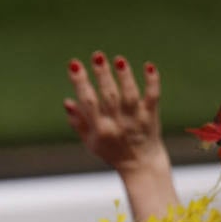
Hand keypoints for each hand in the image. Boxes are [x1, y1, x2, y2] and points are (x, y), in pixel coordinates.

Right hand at [64, 51, 166, 177]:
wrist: (140, 165)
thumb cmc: (112, 151)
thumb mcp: (90, 141)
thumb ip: (78, 122)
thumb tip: (67, 101)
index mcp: (100, 130)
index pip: (88, 102)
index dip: (80, 83)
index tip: (74, 65)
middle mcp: (117, 124)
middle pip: (109, 96)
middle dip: (102, 75)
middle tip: (97, 56)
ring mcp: (136, 120)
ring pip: (130, 95)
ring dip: (124, 77)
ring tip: (118, 60)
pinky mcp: (151, 116)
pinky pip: (153, 97)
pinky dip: (152, 82)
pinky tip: (148, 66)